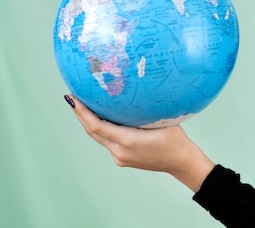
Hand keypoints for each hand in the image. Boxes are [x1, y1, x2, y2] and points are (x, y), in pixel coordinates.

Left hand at [65, 95, 213, 191]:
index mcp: (128, 140)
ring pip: (98, 137)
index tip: (74, 99)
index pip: (96, 125)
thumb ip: (142, 111)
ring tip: (84, 106)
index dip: (82, 112)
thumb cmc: (175, 139)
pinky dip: (102, 130)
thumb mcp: (161, 119)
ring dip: (89, 122)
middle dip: (80, 115)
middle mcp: (119, 151)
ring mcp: (120, 157)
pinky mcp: (122, 159)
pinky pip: (108, 142)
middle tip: (72, 98)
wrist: (181, 162)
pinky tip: (103, 119)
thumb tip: (129, 92)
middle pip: (92, 132)